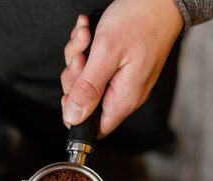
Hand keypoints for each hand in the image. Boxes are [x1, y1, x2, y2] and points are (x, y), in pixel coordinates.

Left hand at [61, 0, 183, 136]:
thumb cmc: (140, 20)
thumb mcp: (106, 53)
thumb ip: (88, 88)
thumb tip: (73, 117)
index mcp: (124, 98)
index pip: (94, 127)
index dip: (76, 113)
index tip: (72, 89)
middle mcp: (125, 93)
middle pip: (85, 102)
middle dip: (75, 76)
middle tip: (81, 55)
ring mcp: (123, 79)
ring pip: (86, 80)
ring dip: (78, 55)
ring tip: (86, 35)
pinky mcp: (120, 65)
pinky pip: (94, 65)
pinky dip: (86, 47)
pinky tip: (90, 31)